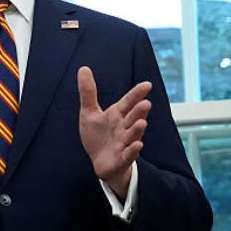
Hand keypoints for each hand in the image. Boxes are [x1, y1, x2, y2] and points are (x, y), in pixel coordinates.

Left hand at [78, 66, 151, 198]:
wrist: (100, 162)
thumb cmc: (98, 136)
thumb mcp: (89, 113)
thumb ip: (88, 92)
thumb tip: (83, 68)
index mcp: (117, 115)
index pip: (128, 102)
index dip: (137, 94)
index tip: (147, 84)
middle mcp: (124, 128)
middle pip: (133, 118)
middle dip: (139, 111)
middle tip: (145, 103)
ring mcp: (124, 143)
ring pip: (133, 135)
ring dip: (137, 129)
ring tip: (142, 122)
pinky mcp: (121, 158)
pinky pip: (128, 154)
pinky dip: (133, 150)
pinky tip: (137, 145)